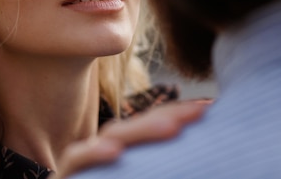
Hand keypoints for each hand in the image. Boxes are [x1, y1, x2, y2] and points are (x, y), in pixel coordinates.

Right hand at [53, 100, 208, 177]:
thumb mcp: (151, 173)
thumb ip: (170, 164)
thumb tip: (213, 156)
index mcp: (131, 151)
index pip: (157, 124)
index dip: (181, 114)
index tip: (209, 109)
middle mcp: (108, 149)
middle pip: (140, 126)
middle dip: (171, 116)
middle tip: (201, 111)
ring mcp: (86, 159)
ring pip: (113, 136)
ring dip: (142, 131)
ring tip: (173, 129)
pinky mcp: (67, 173)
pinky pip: (77, 159)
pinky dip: (94, 152)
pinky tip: (114, 150)